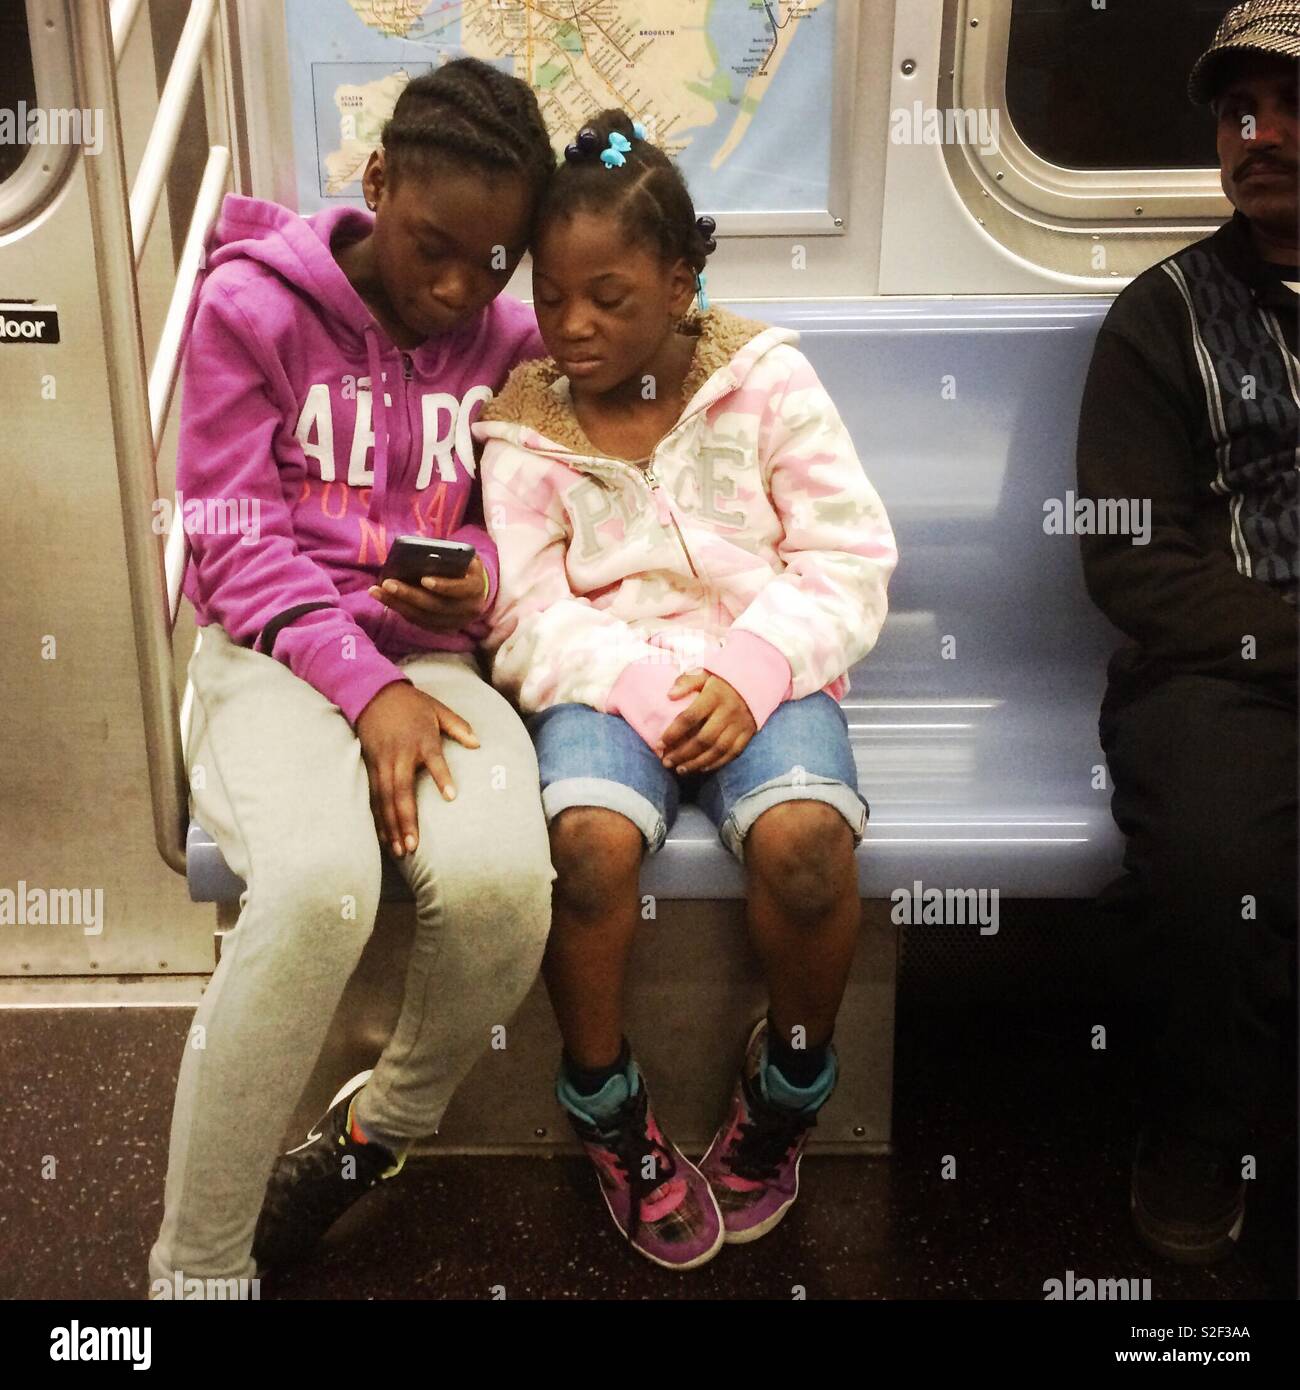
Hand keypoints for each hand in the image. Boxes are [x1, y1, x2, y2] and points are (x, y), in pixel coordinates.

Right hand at [355, 682, 478, 856]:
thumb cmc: (412, 704)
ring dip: (391, 826)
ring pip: (385, 799)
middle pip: (402, 790)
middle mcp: (400, 754)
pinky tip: (384, 836)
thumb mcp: (438, 709)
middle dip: (406, 820)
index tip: (451, 796)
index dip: (442, 777)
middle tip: (412, 846)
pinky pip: (374, 796)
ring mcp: (382, 762)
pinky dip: (378, 817)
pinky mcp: (370, 766)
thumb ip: (459, 727)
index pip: (434, 760)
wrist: (373, 693)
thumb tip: (478, 744)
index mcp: (421, 739)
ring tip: (400, 850)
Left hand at [368, 557, 488, 632]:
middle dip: (409, 595)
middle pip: (436, 606)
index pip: (460, 589)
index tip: (424, 579)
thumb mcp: (463, 556)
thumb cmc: (465, 566)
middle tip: (387, 584)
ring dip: (398, 605)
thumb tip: (420, 550)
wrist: (477, 589)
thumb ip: (448, 555)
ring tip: (377, 592)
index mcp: (476, 588)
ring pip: (424, 617)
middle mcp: (468, 609)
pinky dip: (402, 611)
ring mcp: (456, 623)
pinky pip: (420, 623)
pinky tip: (386, 600)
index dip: (443, 586)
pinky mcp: (444, 629)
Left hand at [659, 670, 756, 774]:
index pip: (690, 717)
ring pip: (717, 750)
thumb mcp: (705, 672)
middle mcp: (728, 712)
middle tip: (666, 762)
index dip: (673, 733)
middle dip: (682, 753)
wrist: (758, 680)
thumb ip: (687, 681)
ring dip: (697, 763)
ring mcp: (740, 724)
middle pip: (703, 739)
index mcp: (715, 695)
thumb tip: (670, 694)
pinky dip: (717, 763)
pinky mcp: (749, 733)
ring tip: (680, 770)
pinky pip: (733, 753)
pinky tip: (701, 768)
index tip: (659, 744)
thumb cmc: (723, 679)